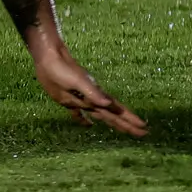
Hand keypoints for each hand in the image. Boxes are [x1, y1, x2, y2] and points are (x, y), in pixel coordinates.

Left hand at [32, 42, 146, 137]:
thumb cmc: (61, 68)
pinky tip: (89, 125)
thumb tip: (108, 103)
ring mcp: (81, 99)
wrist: (48, 56)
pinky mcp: (68, 99)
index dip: (130, 119)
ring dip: (112, 123)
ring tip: (123, 130)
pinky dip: (84, 121)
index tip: (144, 128)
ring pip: (100, 115)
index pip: (117, 110)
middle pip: (112, 115)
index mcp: (96, 95)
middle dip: (127, 125)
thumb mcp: (77, 81)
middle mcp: (92, 99)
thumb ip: (93, 92)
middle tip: (142, 134)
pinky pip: (79, 114)